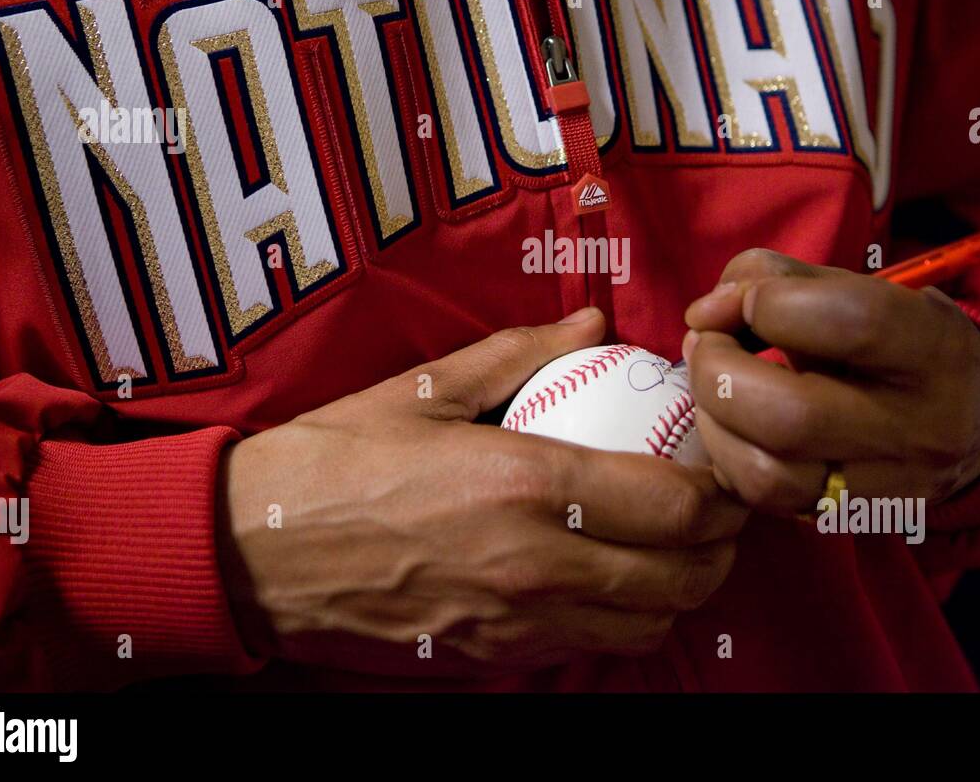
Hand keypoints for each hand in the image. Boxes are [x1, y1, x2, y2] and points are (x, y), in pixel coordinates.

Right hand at [217, 307, 746, 676]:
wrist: (254, 552)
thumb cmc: (334, 461)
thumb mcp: (426, 388)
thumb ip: (522, 353)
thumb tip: (593, 325)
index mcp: (525, 484)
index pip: (675, 505)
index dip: (724, 492)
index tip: (725, 466)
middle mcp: (535, 563)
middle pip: (682, 578)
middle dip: (721, 547)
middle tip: (718, 508)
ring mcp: (515, 620)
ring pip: (646, 625)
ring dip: (681, 590)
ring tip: (674, 547)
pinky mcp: (492, 655)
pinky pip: (589, 647)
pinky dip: (622, 618)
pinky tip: (607, 578)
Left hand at [681, 249, 979, 518]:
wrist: (973, 420)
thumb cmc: (900, 338)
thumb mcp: (861, 288)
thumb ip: (780, 279)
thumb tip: (707, 312)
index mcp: (933, 348)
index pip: (851, 323)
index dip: (767, 305)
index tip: (732, 303)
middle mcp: (919, 427)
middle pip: (793, 417)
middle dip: (719, 373)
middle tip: (705, 347)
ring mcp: (885, 487)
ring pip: (768, 475)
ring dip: (714, 424)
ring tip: (713, 389)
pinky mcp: (849, 520)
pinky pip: (764, 502)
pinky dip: (729, 459)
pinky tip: (734, 428)